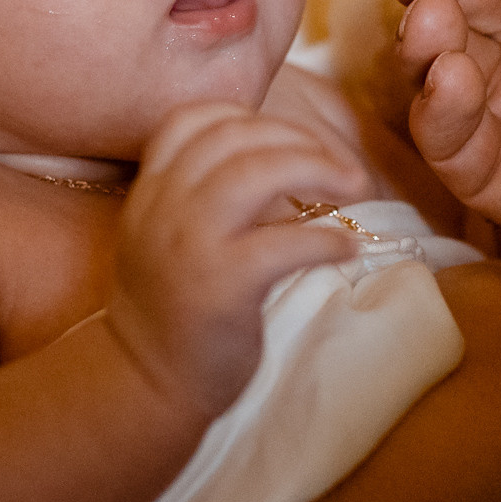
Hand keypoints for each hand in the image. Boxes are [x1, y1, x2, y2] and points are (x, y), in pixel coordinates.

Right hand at [109, 103, 366, 418]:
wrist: (145, 384)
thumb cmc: (169, 309)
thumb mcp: (164, 237)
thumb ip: (200, 195)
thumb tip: (279, 160)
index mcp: (149, 191)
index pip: (191, 119)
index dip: (248, 117)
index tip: (289, 140)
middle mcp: (162, 208)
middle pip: (236, 136)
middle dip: (301, 140)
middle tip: (344, 168)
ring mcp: (189, 245)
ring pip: (257, 172)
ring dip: (319, 170)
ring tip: (355, 190)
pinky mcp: (221, 287)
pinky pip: (284, 243)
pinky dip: (326, 238)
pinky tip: (346, 248)